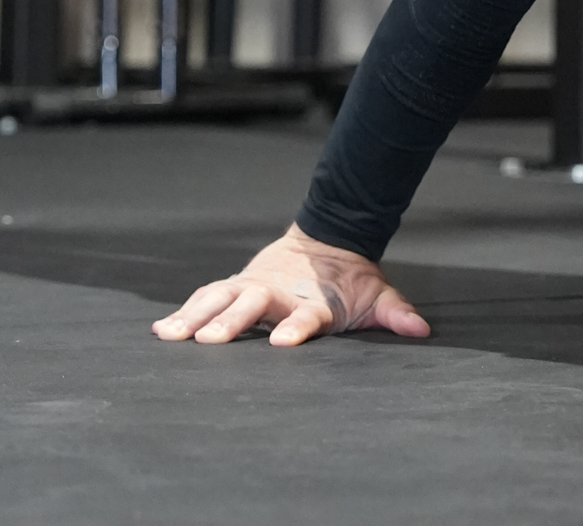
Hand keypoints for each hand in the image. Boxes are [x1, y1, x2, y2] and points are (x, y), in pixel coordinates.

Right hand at [152, 224, 430, 345]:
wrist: (327, 241)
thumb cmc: (350, 282)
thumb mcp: (376, 296)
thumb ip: (395, 313)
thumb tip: (421, 329)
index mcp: (312, 301)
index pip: (305, 316)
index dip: (296, 327)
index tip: (284, 341)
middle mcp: (277, 293)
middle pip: (251, 307)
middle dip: (231, 323)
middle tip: (208, 341)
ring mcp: (253, 287)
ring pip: (220, 299)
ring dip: (195, 317)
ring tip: (169, 337)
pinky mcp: (235, 286)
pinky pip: (205, 298)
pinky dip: (184, 311)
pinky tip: (161, 331)